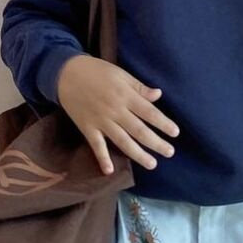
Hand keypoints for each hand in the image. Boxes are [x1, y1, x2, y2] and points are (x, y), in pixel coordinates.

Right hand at [55, 53, 179, 174]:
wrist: (67, 74)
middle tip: (170, 152)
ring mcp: (101, 121)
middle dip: (156, 143)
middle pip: (139, 130)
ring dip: (138, 154)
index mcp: (126, 96)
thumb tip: (158, 95)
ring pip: (122, 141)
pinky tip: (110, 171)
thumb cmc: (98, 71)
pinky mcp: (87, 128)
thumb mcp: (121, 74)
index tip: (175, 133)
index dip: (163, 123)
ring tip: (152, 164)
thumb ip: (139, 87)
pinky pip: (96, 146)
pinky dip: (102, 158)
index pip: (149, 113)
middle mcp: (116, 111)